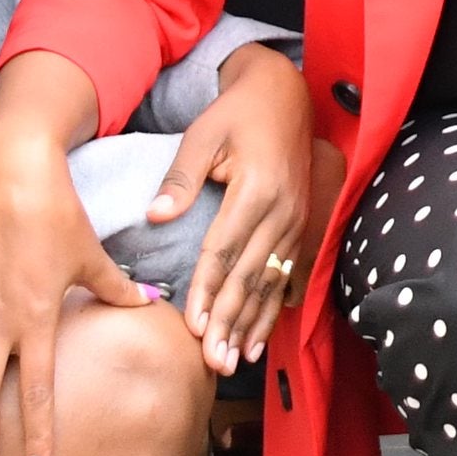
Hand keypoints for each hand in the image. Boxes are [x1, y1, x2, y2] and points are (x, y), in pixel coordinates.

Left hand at [139, 51, 333, 375]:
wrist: (287, 93)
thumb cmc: (239, 112)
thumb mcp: (204, 133)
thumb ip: (181, 176)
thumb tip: (156, 215)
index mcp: (257, 188)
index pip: (224, 250)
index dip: (207, 290)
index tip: (193, 326)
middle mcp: (282, 211)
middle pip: (249, 276)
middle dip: (230, 322)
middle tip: (213, 361)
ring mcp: (295, 221)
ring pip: (270, 283)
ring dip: (251, 325)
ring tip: (234, 361)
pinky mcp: (300, 226)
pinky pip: (285, 276)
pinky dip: (271, 311)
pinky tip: (259, 340)